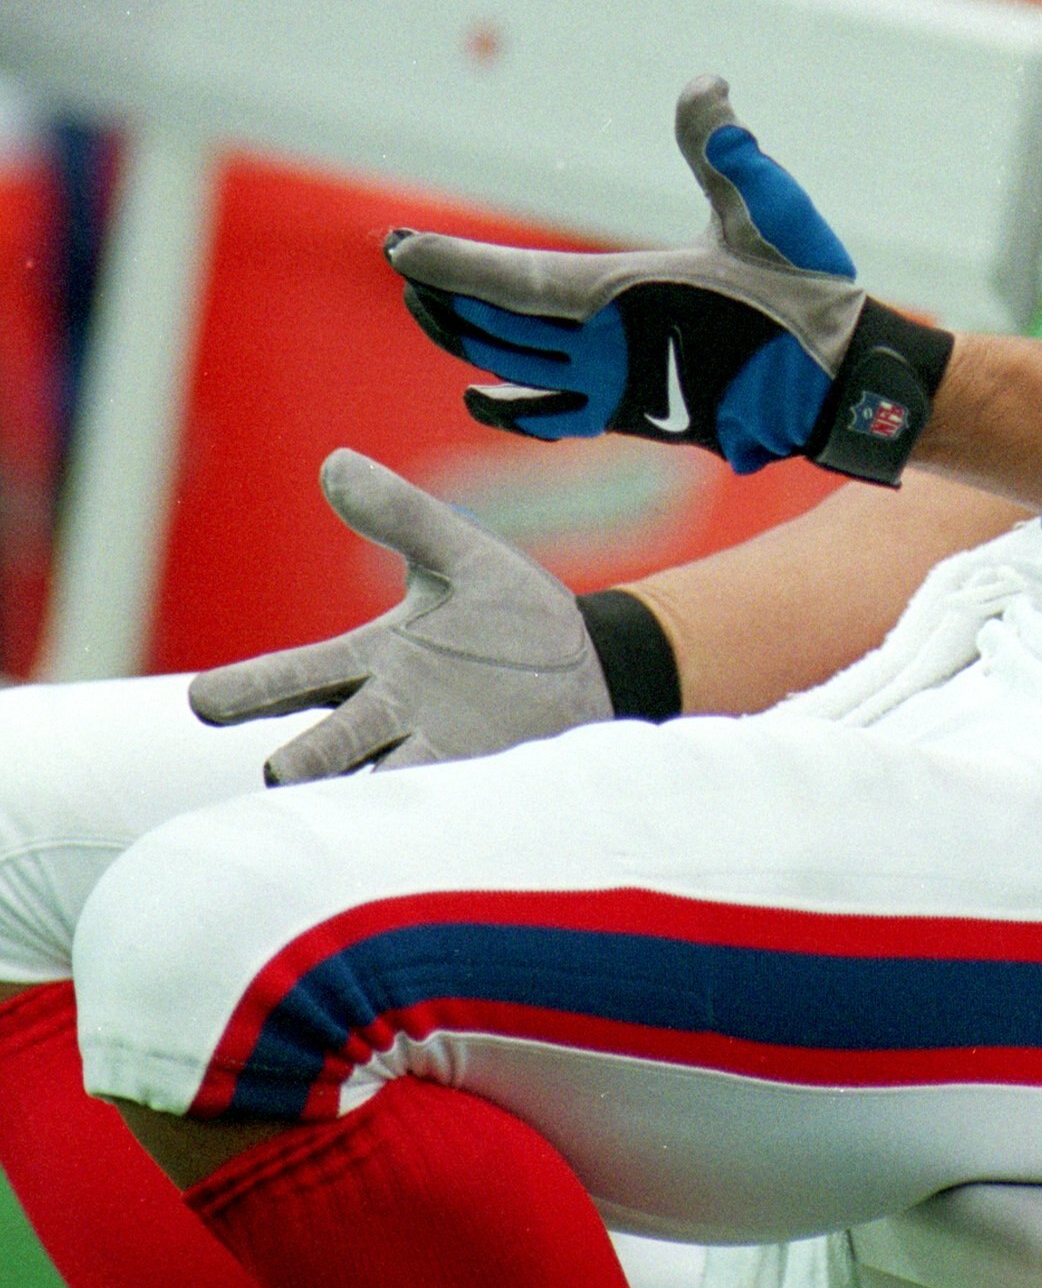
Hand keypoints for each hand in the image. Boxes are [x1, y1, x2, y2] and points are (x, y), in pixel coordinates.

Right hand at [189, 449, 610, 781]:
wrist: (590, 663)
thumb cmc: (509, 611)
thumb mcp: (459, 554)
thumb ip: (401, 515)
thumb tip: (337, 463)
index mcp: (370, 662)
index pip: (292, 678)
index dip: (248, 689)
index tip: (204, 702)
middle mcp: (387, 717)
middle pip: (322, 747)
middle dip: (304, 760)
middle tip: (284, 772)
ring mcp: (429, 754)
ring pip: (371, 787)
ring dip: (354, 800)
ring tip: (339, 811)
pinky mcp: (478, 779)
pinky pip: (437, 803)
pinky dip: (421, 813)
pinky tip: (415, 825)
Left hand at [383, 77, 950, 482]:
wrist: (840, 383)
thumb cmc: (805, 292)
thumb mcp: (770, 210)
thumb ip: (729, 150)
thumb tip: (705, 84)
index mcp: (624, 298)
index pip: (511, 281)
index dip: (449, 265)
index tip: (397, 248)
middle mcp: (607, 351)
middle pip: (497, 327)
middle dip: (443, 297)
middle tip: (402, 267)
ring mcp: (617, 390)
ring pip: (515, 366)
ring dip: (465, 337)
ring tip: (428, 308)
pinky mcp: (633, 415)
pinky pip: (548, 415)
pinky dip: (505, 406)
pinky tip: (479, 397)